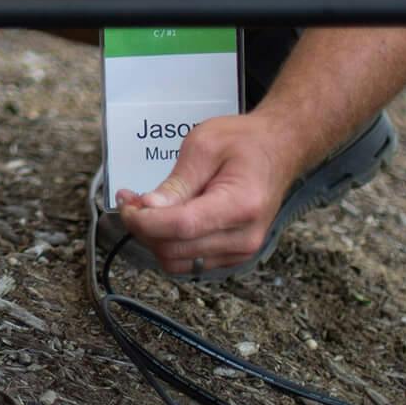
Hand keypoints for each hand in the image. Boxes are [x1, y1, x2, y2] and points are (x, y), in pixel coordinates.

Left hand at [115, 113, 301, 272]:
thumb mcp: (204, 146)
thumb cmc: (244, 142)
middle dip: (143, 228)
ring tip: (145, 208)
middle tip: (130, 200)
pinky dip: (169, 244)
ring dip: (153, 239)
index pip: (182, 227)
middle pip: (175, 249)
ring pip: (178, 262)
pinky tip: (164, 219)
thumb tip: (148, 208)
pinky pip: (189, 262)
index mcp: (240, 205)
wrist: (278, 150)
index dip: (145, 220)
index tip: (127, 204)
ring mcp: (240, 251)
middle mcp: (243, 237)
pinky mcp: (232, 255)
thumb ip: (177, 181)